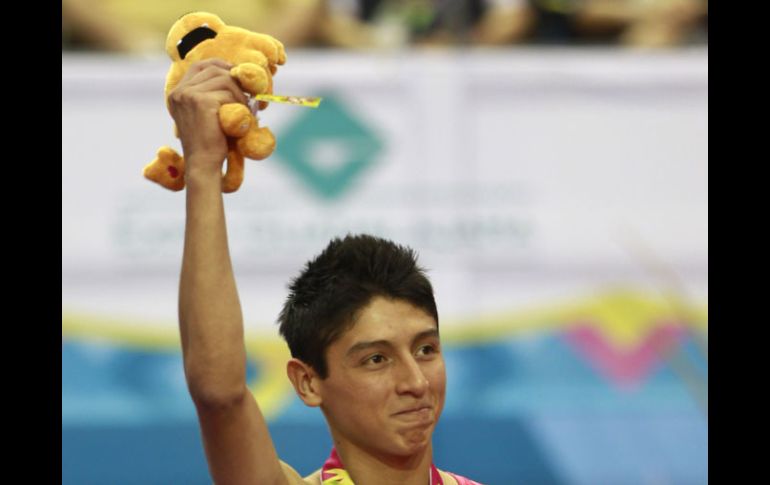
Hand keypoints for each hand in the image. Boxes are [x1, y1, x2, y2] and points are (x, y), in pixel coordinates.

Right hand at [167, 58, 248, 177]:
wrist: (204, 164)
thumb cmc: (211, 143)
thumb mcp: (209, 114)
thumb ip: (215, 95)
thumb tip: (238, 75)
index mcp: (177, 94)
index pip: (200, 66)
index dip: (221, 66)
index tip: (237, 75)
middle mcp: (179, 92)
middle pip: (214, 70)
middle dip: (235, 81)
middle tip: (248, 97)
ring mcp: (188, 95)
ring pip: (224, 80)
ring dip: (240, 95)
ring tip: (245, 112)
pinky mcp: (201, 101)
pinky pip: (228, 93)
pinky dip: (239, 104)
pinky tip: (240, 118)